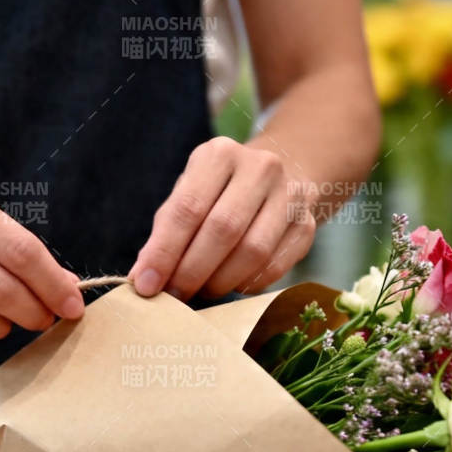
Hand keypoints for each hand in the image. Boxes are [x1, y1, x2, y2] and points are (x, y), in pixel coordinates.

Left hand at [128, 137, 317, 299]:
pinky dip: (247, 284)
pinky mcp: (307, 224)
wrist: (283, 173)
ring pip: (253, 252)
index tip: (144, 285)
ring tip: (201, 291)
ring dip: (220, 281)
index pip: (187, 209)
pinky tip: (232, 285)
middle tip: (173, 297)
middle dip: (192, 271)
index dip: (164, 252)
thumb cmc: (220, 191)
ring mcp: (291, 194)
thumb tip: (144, 277)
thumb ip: (166, 231)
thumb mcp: (189, 193)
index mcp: (219, 155)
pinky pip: (275, 266)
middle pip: (222, 230)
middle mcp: (260, 168)